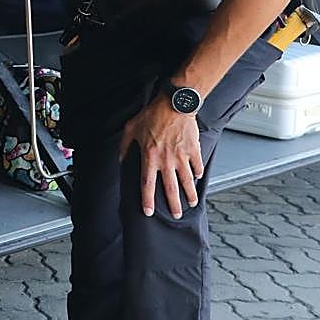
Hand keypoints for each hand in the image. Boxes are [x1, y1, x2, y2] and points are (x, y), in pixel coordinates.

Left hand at [119, 93, 203, 218]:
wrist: (174, 104)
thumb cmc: (152, 114)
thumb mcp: (131, 128)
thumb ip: (125, 146)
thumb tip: (122, 159)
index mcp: (149, 157)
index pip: (147, 184)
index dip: (147, 200)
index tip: (149, 212)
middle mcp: (166, 160)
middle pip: (170, 188)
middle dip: (173, 205)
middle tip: (175, 215)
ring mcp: (182, 156)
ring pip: (187, 181)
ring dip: (189, 194)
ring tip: (190, 203)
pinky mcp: (194, 150)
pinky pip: (197, 166)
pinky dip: (198, 173)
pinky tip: (197, 178)